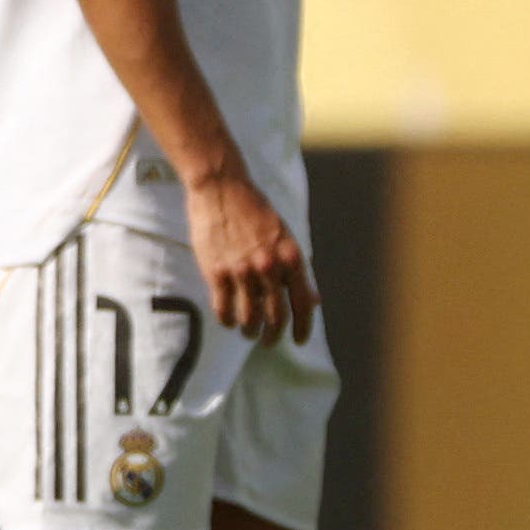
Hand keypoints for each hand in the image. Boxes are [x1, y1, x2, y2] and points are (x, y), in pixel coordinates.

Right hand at [185, 167, 314, 345]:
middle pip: (276, 317)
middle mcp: (269, 267)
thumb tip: (313, 300)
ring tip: (248, 332)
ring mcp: (241, 271)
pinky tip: (228, 319)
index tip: (300, 340)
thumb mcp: (284, 237)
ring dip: (249, 330)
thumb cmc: (254, 210)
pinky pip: (223, 309)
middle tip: (269, 341)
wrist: (221, 188)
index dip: (303, 327)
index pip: (303, 303)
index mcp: (291, 258)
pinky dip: (227, 320)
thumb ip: (296, 270)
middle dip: (273, 335)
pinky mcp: (216, 272)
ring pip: (249, 317)